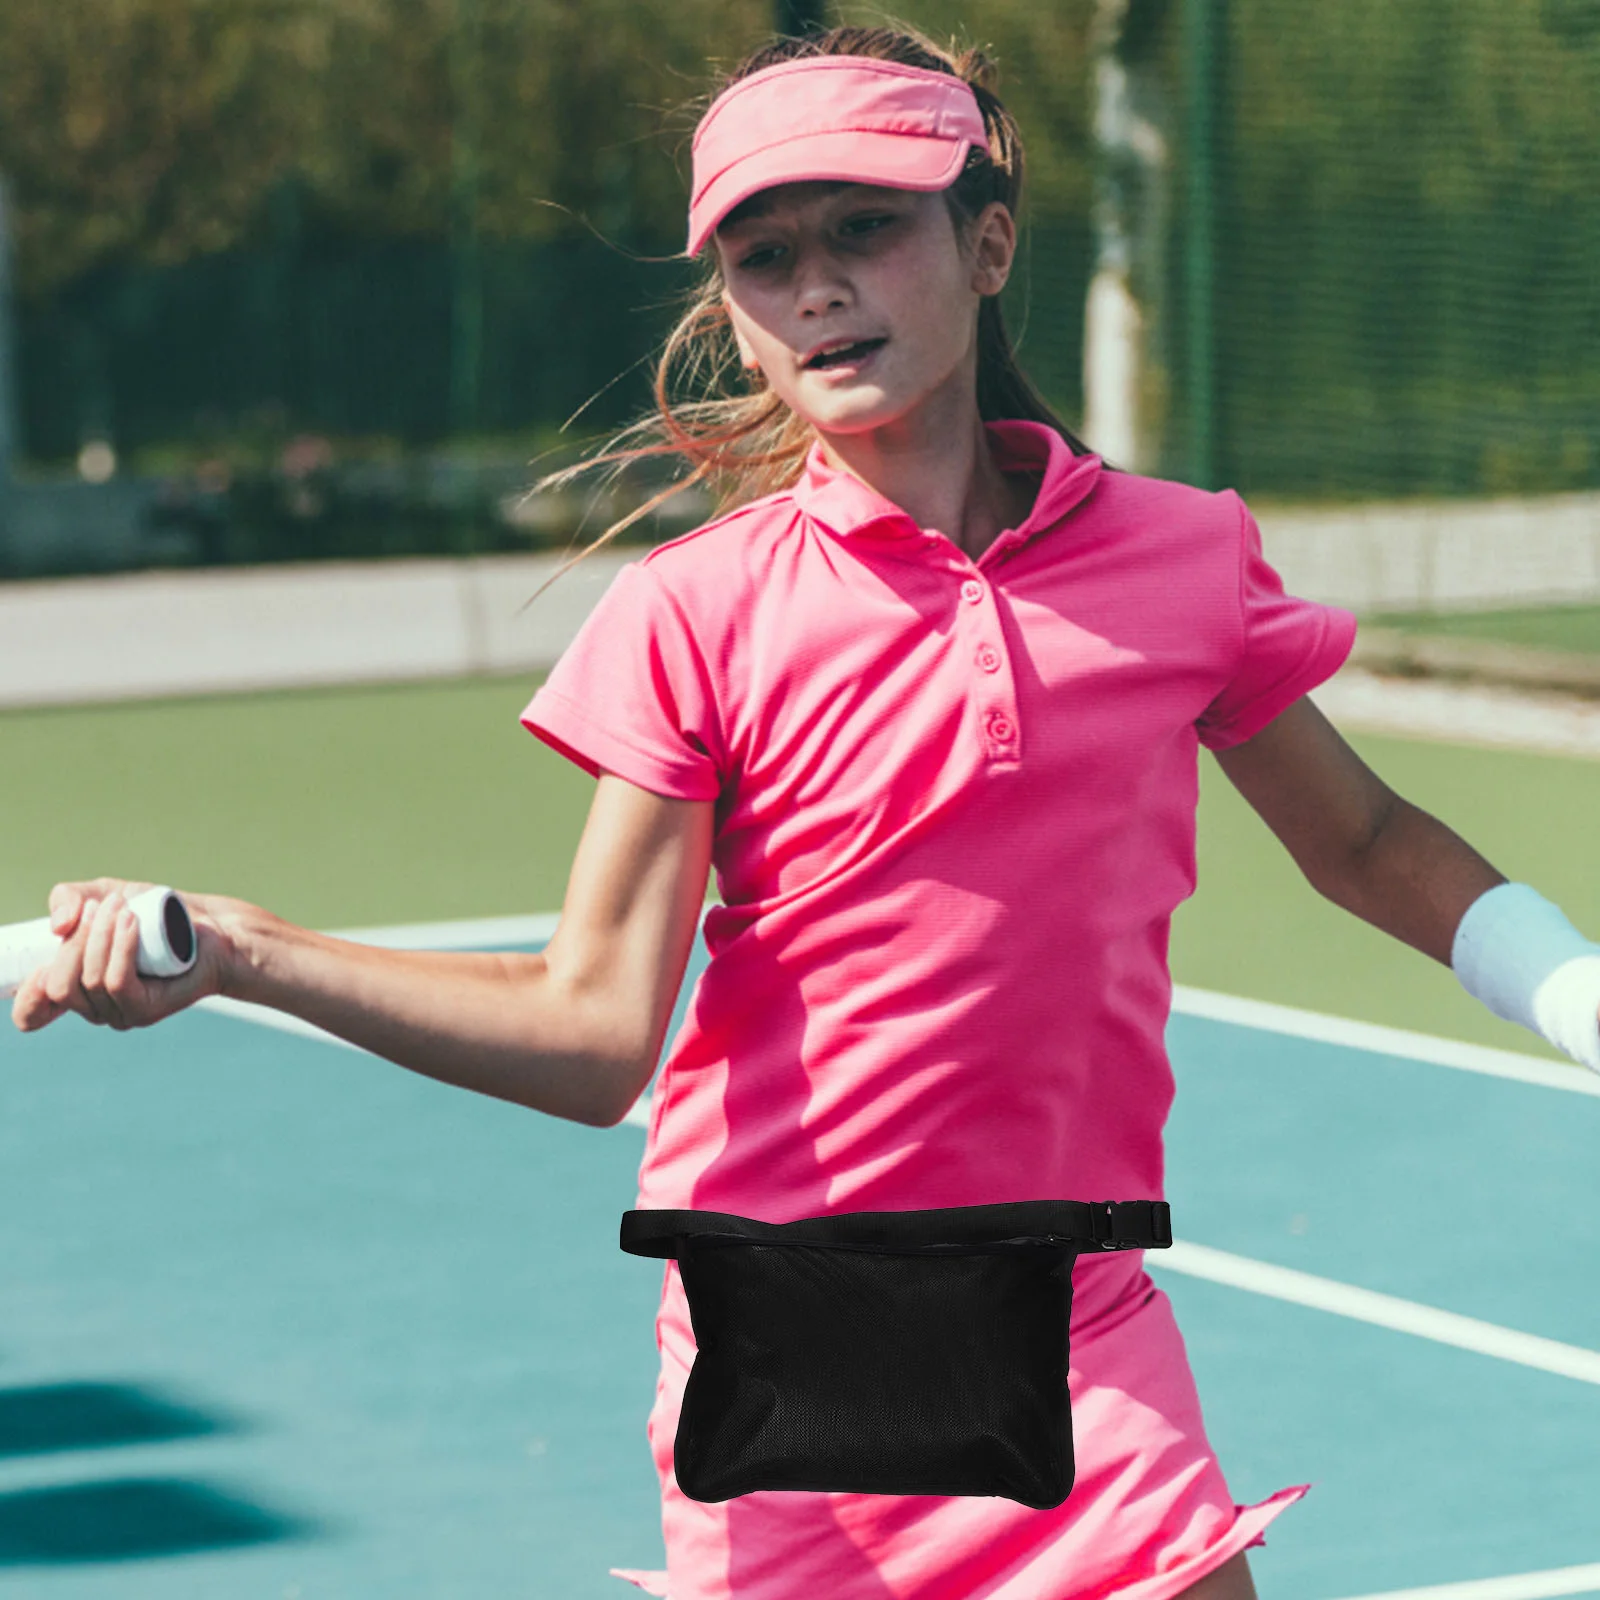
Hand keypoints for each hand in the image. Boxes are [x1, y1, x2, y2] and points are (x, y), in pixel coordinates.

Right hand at [10, 877, 255, 1033]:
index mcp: (77, 988)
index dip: (27, 998)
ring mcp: (120, 1013)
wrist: (212, 927)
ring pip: (89, 981)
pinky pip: (117, 982)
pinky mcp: (146, 1009)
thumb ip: (70, 900)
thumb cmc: (158, 913)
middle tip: (106, 905)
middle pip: (59, 984)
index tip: (40, 968)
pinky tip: (131, 922)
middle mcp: (95, 1008)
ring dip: (101, 936)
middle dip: (77, 939)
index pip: (34, 1013)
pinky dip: (120, 947)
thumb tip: (59, 927)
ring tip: (124, 906)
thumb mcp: (105, 894)